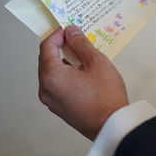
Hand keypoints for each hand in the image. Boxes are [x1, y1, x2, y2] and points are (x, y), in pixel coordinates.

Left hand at [38, 25, 127, 139]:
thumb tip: (70, 32)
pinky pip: (56, 85)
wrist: (111, 125)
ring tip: (82, 56)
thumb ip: (80, 44)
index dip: (57, 34)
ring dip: (63, 61)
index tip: (69, 29)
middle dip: (59, 47)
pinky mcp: (58, 108)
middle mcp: (45, 89)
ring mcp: (50, 101)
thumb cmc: (105, 95)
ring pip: (51, 73)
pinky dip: (65, 75)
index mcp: (51, 75)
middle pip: (46, 60)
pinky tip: (81, 72)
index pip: (46, 47)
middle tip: (76, 40)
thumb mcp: (96, 62)